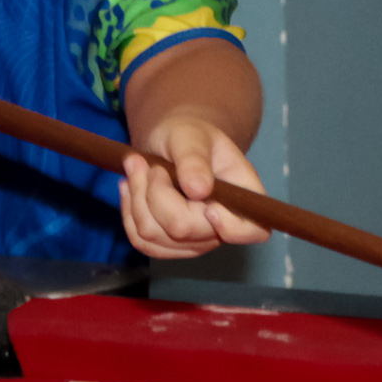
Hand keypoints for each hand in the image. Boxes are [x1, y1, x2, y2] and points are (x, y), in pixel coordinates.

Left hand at [121, 112, 271, 261]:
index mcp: (243, 198)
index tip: (207, 206)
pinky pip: (141, 241)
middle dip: (156, 195)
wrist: (172, 145)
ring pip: (155, 237)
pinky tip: (131, 186)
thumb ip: (194, 158)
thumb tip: (198, 190)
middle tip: (150, 166)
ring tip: (136, 167)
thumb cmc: (190, 137)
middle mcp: (223, 226)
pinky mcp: (168, 246)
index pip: (253, 231)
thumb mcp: (191, 135)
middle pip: (186, 231)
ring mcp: (196, 240)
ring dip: (137, 199)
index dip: (230, 227)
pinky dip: (128, 212)